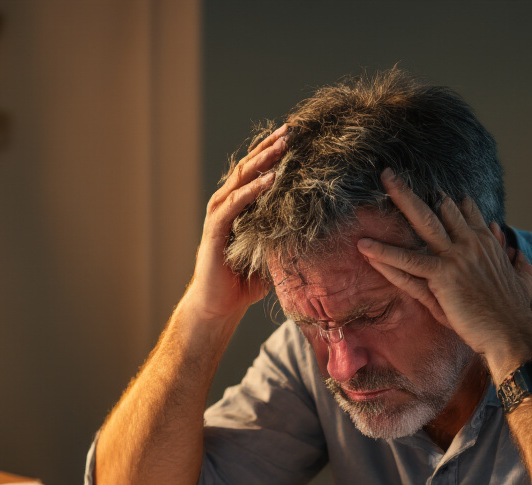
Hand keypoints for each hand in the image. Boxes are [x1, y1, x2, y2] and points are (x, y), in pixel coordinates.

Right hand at [185, 124, 287, 320]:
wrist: (217, 306)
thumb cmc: (243, 283)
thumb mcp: (271, 252)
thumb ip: (284, 235)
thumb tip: (316, 228)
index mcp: (238, 208)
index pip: (255, 173)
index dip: (271, 154)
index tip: (293, 137)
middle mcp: (225, 206)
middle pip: (247, 168)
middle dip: (269, 148)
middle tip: (290, 130)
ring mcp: (218, 216)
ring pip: (240, 180)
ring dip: (261, 161)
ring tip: (282, 146)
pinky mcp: (215, 231)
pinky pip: (235, 204)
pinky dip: (252, 190)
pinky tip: (269, 179)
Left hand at [357, 169, 531, 380]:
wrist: (512, 333)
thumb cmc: (515, 311)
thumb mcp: (522, 278)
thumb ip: (516, 259)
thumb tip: (512, 245)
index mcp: (486, 243)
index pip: (465, 211)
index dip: (447, 201)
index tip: (431, 190)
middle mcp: (470, 243)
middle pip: (440, 208)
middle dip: (413, 192)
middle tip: (389, 175)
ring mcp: (455, 258)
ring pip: (423, 223)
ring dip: (401, 201)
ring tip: (380, 184)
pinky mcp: (442, 277)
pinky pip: (408, 263)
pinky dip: (386, 254)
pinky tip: (365, 246)